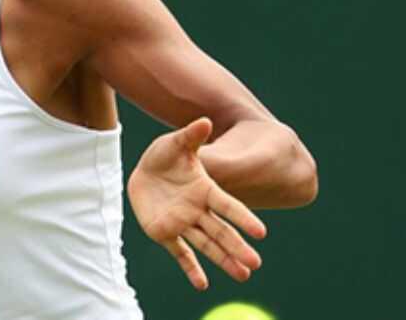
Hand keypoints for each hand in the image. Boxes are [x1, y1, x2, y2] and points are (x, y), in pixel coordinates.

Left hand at [127, 118, 266, 289]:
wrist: (144, 171)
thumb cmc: (164, 155)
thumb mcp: (174, 143)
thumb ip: (191, 136)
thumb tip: (205, 121)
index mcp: (205, 189)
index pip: (228, 205)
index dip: (243, 218)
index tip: (262, 232)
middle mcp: (198, 210)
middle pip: (221, 230)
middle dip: (237, 246)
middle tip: (256, 263)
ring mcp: (183, 223)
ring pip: (206, 244)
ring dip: (223, 260)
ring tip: (243, 275)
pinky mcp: (166, 234)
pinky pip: (180, 253)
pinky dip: (190, 269)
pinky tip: (202, 284)